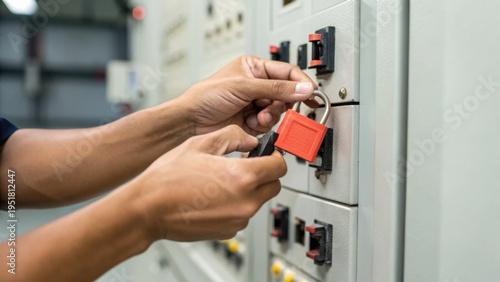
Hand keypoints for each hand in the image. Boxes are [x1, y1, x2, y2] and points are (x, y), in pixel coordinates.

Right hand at [126, 125, 285, 241]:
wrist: (148, 209)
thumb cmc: (168, 178)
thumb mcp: (200, 143)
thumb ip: (232, 136)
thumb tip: (250, 138)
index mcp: (242, 177)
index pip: (279, 167)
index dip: (275, 157)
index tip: (269, 154)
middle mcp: (245, 202)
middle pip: (274, 186)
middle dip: (265, 174)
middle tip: (248, 165)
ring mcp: (237, 219)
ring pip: (259, 201)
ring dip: (250, 190)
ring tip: (224, 180)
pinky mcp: (228, 231)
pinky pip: (243, 214)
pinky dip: (237, 205)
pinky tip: (216, 196)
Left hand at [175, 55, 316, 135]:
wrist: (191, 122)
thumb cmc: (206, 97)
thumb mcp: (244, 87)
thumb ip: (276, 88)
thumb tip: (303, 88)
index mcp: (254, 68)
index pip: (287, 72)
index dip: (300, 83)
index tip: (310, 93)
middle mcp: (257, 86)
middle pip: (286, 94)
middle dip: (282, 103)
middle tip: (277, 107)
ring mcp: (255, 105)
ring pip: (279, 111)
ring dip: (271, 115)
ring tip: (258, 116)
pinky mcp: (252, 122)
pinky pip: (270, 124)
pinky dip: (264, 125)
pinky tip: (252, 123)